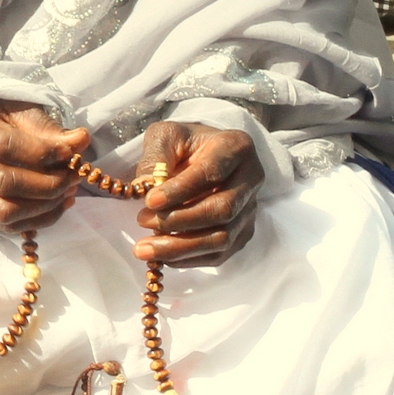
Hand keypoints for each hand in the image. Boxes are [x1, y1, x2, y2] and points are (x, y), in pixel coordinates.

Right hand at [0, 95, 87, 232]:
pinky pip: (3, 225)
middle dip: (49, 185)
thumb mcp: (19, 110)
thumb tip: (80, 141)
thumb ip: (48, 128)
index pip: (5, 145)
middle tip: (72, 178)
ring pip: (3, 211)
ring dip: (44, 207)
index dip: (43, 155)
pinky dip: (36, 220)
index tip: (69, 155)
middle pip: (4, 182)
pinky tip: (53, 206)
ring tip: (65, 193)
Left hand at [130, 120, 263, 265]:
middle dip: (179, 221)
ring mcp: (250, 209)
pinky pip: (220, 254)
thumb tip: (144, 187)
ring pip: (223, 238)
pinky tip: (163, 257)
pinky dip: (190, 259)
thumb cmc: (184, 143)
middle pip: (222, 210)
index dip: (181, 190)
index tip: (149, 201)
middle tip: (142, 221)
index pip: (211, 173)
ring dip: (181, 247)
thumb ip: (156, 157)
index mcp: (236, 147)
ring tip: (144, 248)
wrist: (203, 155)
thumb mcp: (166, 135)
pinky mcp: (243, 232)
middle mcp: (251, 179)